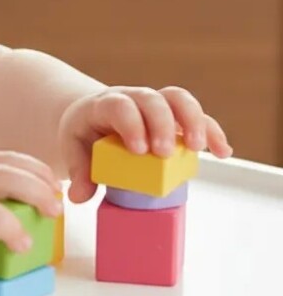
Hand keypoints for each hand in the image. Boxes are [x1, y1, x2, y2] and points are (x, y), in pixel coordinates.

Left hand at [58, 85, 232, 203]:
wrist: (93, 116)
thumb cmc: (84, 133)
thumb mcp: (73, 148)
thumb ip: (78, 171)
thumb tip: (79, 197)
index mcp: (104, 105)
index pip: (119, 105)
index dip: (131, 123)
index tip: (138, 150)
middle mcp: (132, 98)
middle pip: (152, 99)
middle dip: (162, 125)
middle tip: (164, 153)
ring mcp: (155, 105)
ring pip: (178, 99)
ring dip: (193, 122)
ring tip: (198, 149)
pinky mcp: (175, 116)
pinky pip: (197, 117)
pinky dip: (212, 131)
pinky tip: (223, 152)